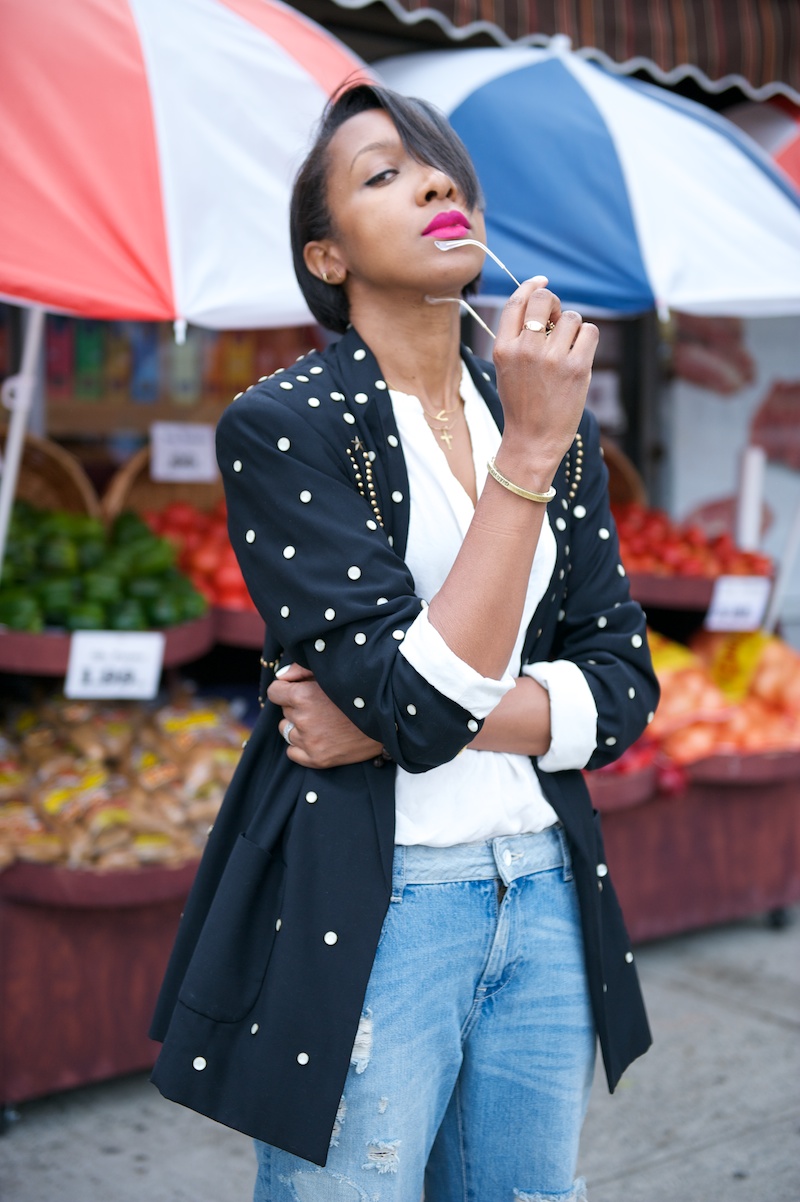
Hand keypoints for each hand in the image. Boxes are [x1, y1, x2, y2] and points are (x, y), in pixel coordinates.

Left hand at [266, 663, 383, 768]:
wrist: (388, 720)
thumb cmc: (360, 692)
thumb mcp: (330, 673)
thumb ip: (300, 670)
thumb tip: (280, 677)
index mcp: (303, 696)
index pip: (274, 692)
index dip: (284, 690)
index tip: (295, 690)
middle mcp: (303, 719)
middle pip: (284, 711)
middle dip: (296, 707)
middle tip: (319, 705)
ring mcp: (310, 742)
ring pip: (286, 731)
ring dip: (298, 726)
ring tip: (320, 722)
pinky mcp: (317, 759)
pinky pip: (292, 753)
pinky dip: (300, 746)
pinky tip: (317, 738)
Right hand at [492, 276, 598, 489]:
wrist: (533, 441)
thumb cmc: (522, 405)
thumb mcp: (506, 369)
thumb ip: (517, 338)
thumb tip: (543, 303)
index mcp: (503, 349)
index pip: (517, 302)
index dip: (531, 286)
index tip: (542, 281)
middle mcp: (525, 349)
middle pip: (544, 300)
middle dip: (555, 303)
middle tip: (558, 320)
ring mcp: (551, 358)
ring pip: (572, 317)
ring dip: (574, 328)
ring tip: (567, 350)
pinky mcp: (576, 368)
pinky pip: (589, 332)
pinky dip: (587, 339)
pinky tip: (580, 356)